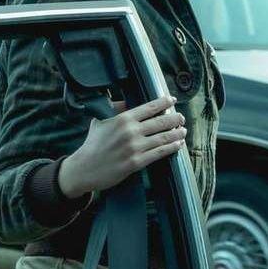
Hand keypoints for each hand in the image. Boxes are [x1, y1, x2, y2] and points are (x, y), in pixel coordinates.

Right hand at [57, 96, 185, 198]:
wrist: (84, 169)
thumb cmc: (92, 144)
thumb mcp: (100, 121)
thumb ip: (114, 110)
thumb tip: (125, 102)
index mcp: (123, 119)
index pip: (149, 107)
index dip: (164, 102)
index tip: (173, 100)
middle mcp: (131, 131)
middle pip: (161, 121)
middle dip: (175, 118)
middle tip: (181, 117)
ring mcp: (134, 147)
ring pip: (163, 137)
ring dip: (177, 133)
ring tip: (183, 130)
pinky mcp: (136, 162)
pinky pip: (159, 153)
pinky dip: (172, 147)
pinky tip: (178, 144)